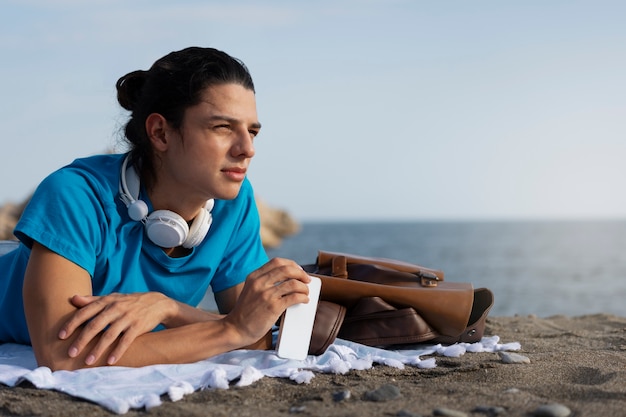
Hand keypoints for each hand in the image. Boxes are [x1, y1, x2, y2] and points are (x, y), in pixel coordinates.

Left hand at [58, 292, 175, 365]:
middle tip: (71, 353)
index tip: (61, 336)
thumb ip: (92, 300)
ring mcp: (128, 317)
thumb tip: (73, 298)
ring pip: (109, 335)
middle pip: (95, 325)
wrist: (157, 303)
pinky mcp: (138, 326)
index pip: (85, 312)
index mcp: (107, 301)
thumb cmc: (129, 302)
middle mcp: (116, 308)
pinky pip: (126, 341)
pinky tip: (110, 361)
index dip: (72, 324)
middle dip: (82, 340)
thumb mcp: (112, 298)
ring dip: (98, 350)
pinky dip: (118, 351)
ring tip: (88, 362)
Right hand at [223, 258, 310, 346]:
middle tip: (307, 280)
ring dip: (304, 287)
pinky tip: (304, 300)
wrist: (236, 329)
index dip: (291, 264)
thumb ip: (263, 282)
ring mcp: (266, 295)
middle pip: (287, 269)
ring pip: (293, 283)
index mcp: (254, 276)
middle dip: (301, 273)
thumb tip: (287, 278)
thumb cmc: (245, 312)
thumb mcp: (250, 290)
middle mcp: (259, 283)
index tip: (298, 270)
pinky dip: (303, 297)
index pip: (277, 262)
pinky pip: (294, 297)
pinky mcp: (273, 307)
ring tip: (306, 292)